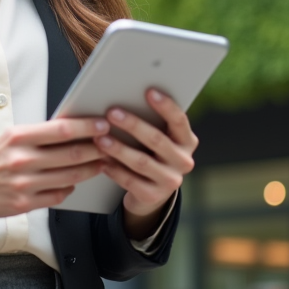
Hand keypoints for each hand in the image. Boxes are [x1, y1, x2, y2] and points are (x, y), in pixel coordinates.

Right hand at [0, 117, 108, 224]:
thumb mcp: (10, 137)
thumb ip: (38, 134)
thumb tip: (71, 128)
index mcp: (18, 138)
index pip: (61, 130)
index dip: (86, 127)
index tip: (102, 124)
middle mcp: (22, 160)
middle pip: (71, 154)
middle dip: (96, 149)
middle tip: (111, 144)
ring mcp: (24, 184)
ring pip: (69, 176)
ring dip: (90, 169)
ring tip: (101, 162)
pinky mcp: (24, 204)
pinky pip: (58, 196)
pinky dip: (70, 187)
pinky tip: (74, 181)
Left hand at [95, 89, 197, 239]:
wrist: (153, 190)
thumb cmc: (152, 152)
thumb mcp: (159, 137)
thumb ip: (152, 120)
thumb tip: (126, 95)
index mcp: (187, 141)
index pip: (179, 120)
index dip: (165, 106)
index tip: (148, 91)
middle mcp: (184, 161)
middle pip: (157, 140)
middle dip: (133, 124)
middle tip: (112, 113)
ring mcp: (170, 180)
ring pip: (141, 162)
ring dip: (119, 149)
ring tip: (101, 139)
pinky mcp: (154, 196)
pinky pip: (131, 181)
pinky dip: (115, 170)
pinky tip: (102, 161)